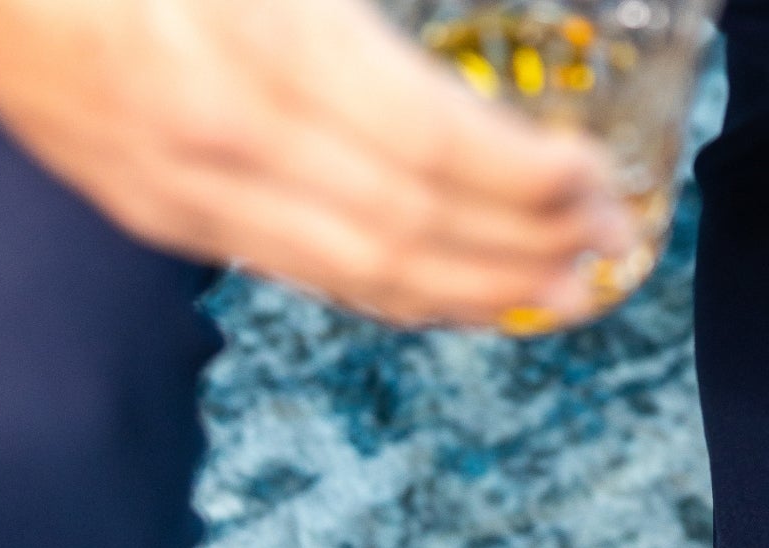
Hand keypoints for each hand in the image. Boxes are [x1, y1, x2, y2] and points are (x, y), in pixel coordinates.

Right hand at [0, 0, 636, 327]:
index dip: (526, 177)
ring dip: (473, 297)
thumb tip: (454, 67)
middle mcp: (227, 134)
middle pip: (411, 229)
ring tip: (556, 297)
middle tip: (602, 250)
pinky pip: (309, 278)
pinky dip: (397, 296)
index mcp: (259, 38)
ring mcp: (192, 191)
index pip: (430, 145)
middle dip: (519, 250)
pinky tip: (457, 297)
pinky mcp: (166, 219)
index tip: (597, 179)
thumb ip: (351, 4)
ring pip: (363, 276)